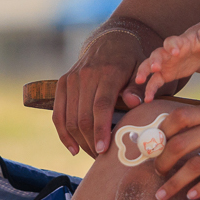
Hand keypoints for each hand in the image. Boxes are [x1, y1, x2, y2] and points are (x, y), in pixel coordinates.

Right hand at [52, 27, 150, 156]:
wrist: (110, 41)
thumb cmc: (131, 61)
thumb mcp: (141, 69)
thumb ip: (138, 87)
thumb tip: (135, 103)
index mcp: (108, 72)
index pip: (101, 105)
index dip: (101, 129)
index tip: (104, 150)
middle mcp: (86, 75)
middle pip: (83, 116)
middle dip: (92, 141)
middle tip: (103, 159)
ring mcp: (71, 79)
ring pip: (70, 118)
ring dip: (80, 141)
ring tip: (93, 154)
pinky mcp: (62, 83)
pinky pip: (58, 113)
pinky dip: (63, 133)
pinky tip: (73, 148)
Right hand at [134, 23, 199, 100]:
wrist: (195, 51)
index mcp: (177, 42)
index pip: (171, 41)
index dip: (172, 46)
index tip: (175, 52)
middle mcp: (166, 52)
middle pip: (156, 54)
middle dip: (154, 60)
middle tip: (154, 68)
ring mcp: (163, 64)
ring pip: (149, 67)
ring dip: (144, 73)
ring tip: (139, 81)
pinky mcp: (163, 75)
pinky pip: (154, 82)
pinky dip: (150, 90)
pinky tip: (148, 99)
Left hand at [149, 103, 199, 199]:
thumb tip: (171, 133)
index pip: (176, 119)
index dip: (159, 136)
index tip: (151, 151)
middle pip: (179, 145)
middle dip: (161, 164)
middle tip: (156, 176)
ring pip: (195, 165)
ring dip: (175, 183)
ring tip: (163, 195)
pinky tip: (192, 198)